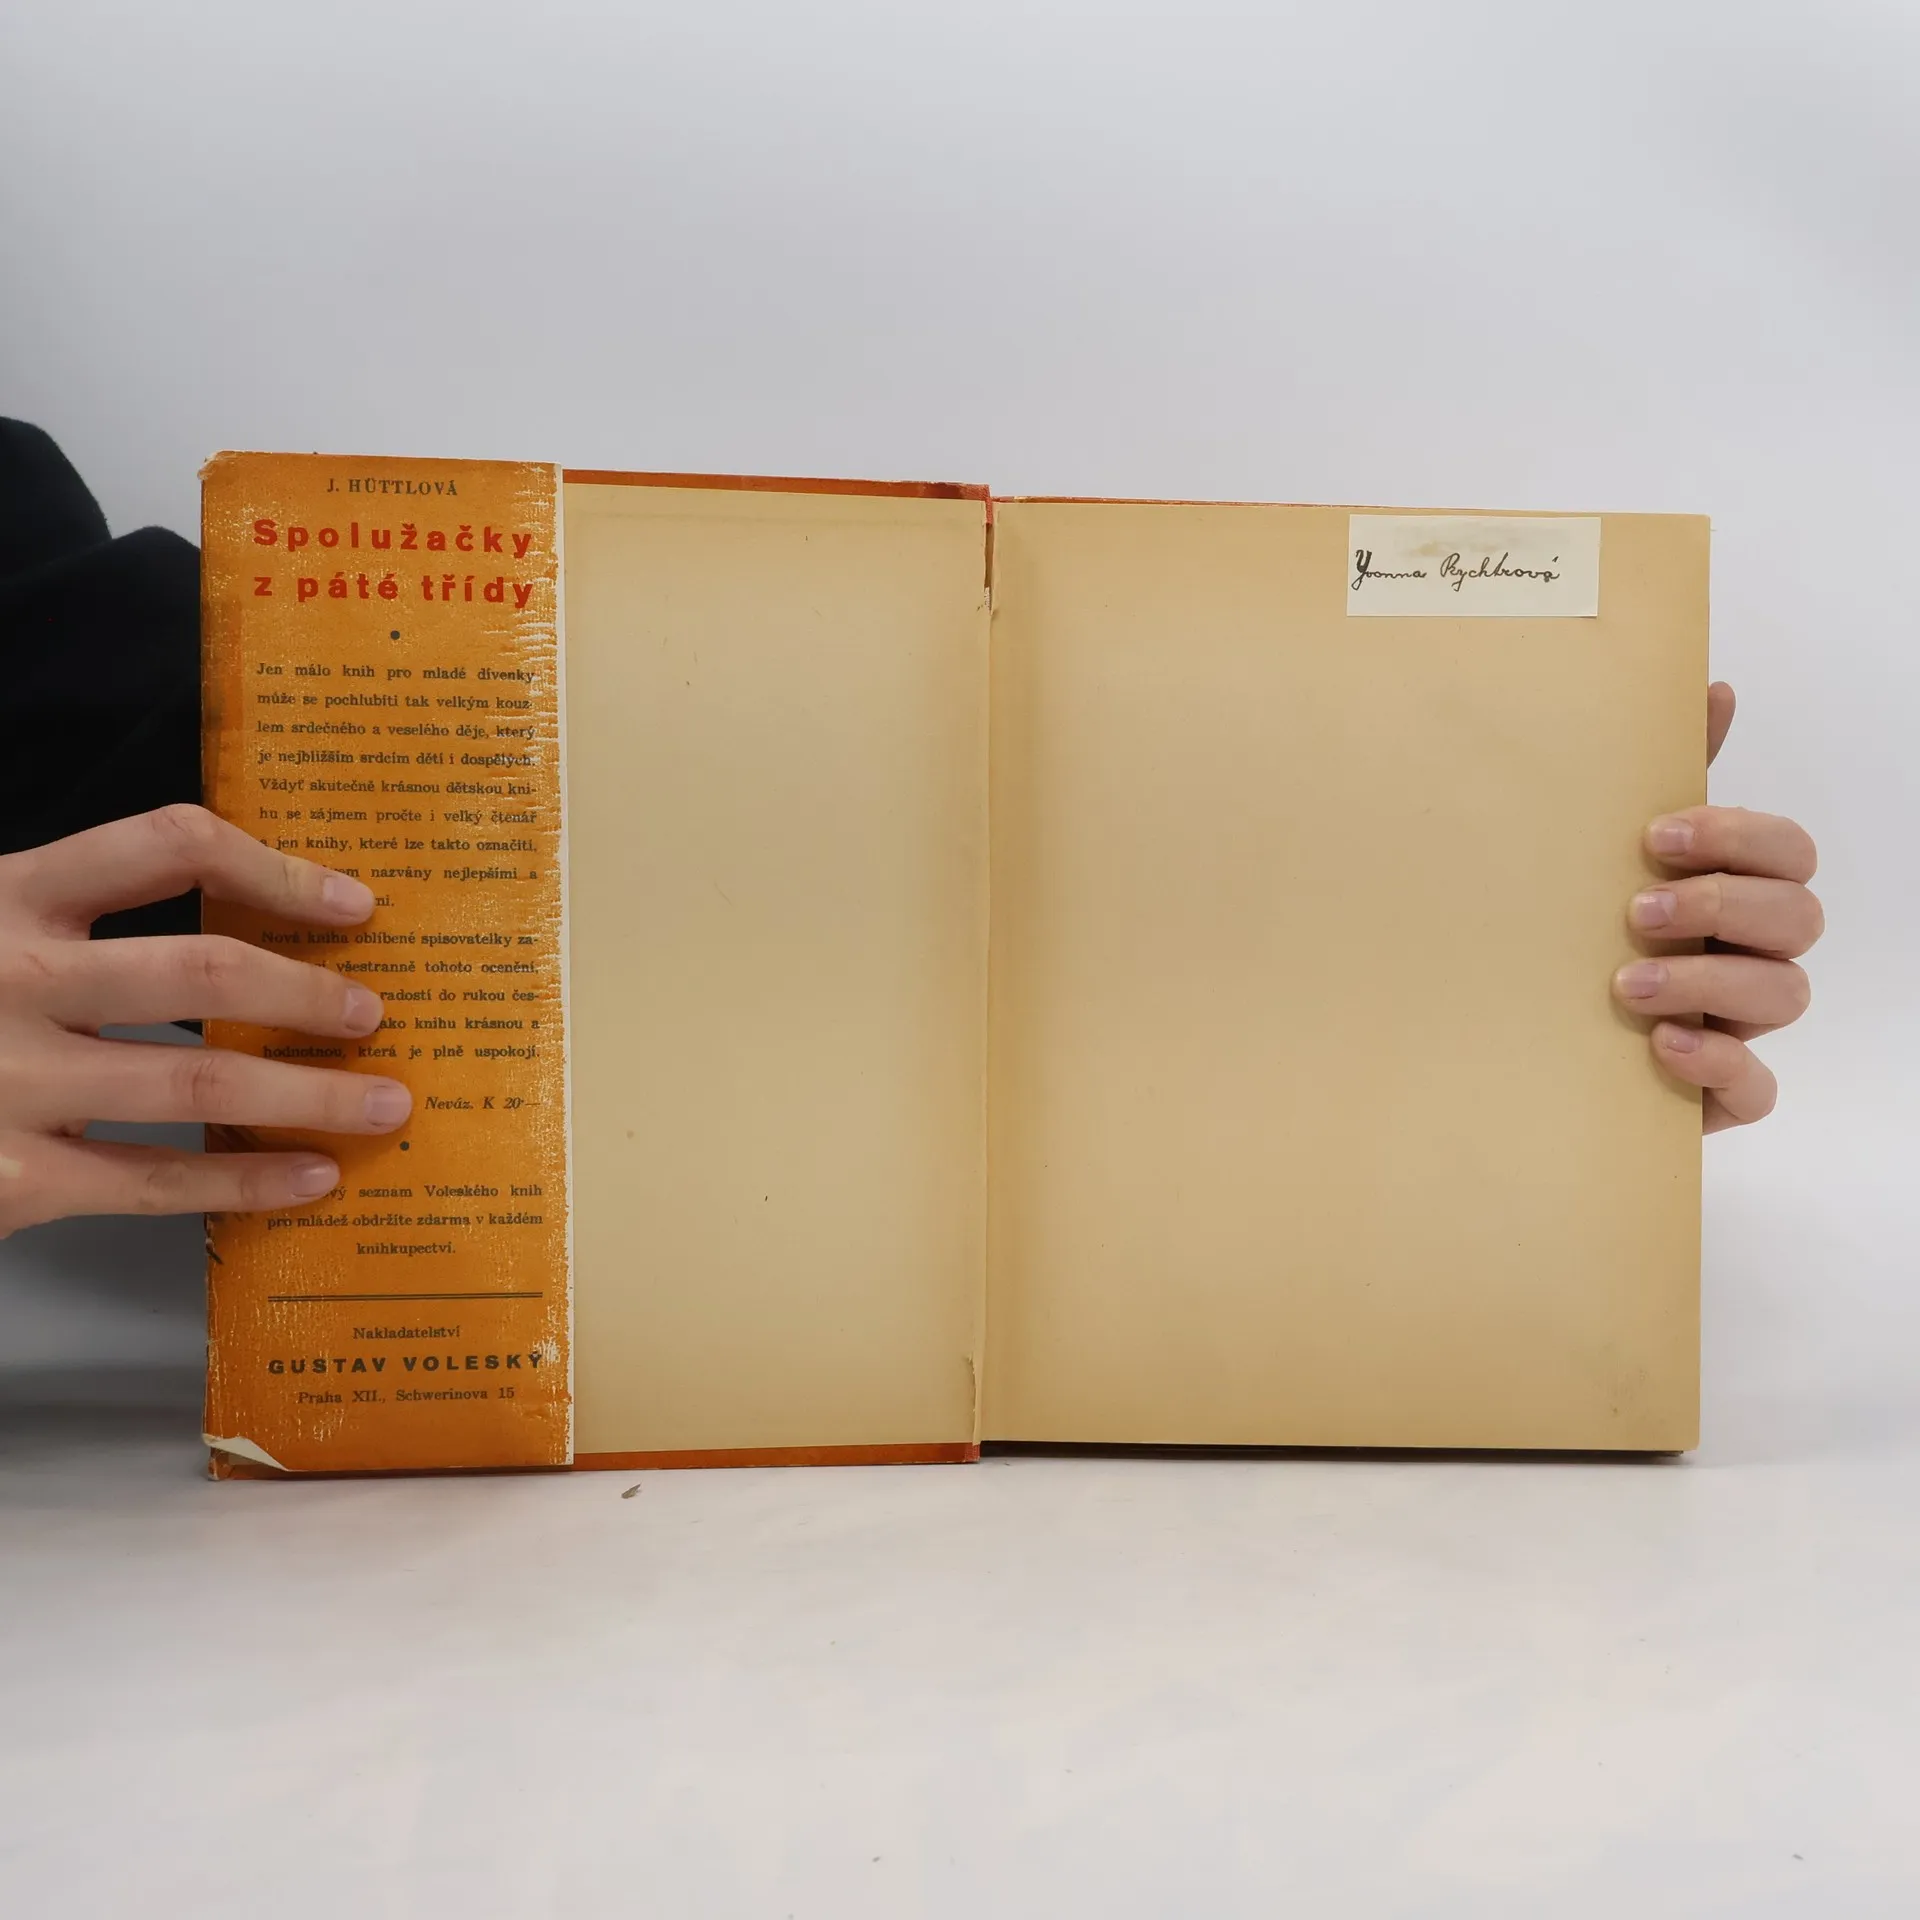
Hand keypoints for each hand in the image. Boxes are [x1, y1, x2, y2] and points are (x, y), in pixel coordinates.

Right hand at [0, 804, 411, 1236]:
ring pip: (198, 1086)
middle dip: (306, 994)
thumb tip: (241, 945)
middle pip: (201, 971)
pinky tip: (311, 1175)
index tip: (353, 904)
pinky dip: (245, 1182)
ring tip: (384, 1102)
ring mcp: (7, 1082)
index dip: (274, 867)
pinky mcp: (7, 1180)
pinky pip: (154, 1183)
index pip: (165, 846)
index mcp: (5, 895)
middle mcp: (8, 977)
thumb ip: (69, 917)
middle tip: (373, 1012)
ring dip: (309, 1096)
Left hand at [1614, 684, 1821, 1131]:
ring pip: (1786, 994)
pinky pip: (1757, 1089)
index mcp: (1733, 890)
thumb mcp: (1606, 856)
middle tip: (1638, 911)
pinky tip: (1663, 1045)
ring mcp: (1742, 1024)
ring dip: (1710, 980)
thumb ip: (1664, 777)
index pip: (1788, 851)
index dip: (1738, 838)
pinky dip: (1719, 1065)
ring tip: (1628, 982)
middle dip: (1723, 905)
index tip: (1654, 836)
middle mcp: (1749, 953)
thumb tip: (1712, 686)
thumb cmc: (1579, 933)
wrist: (1512, 1037)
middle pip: (1799, 916)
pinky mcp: (1721, 1093)